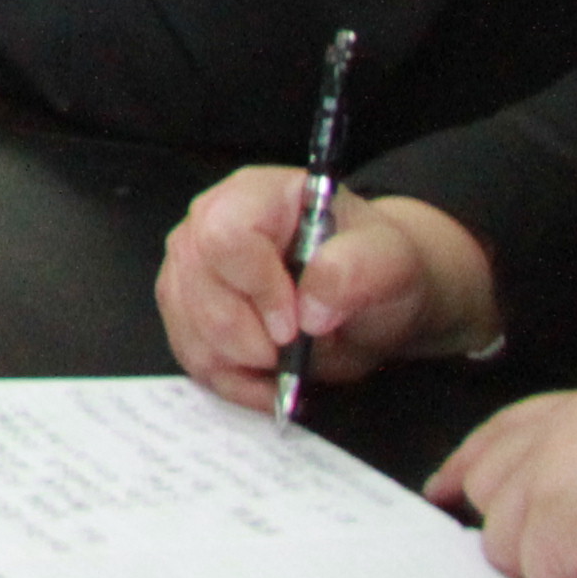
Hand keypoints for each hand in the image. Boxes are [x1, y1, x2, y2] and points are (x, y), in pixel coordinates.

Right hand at [162, 168, 489, 408]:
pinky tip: (272, 377)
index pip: (224, 236)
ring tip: (291, 361)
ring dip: (246, 364)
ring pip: (191, 330)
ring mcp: (189, 267)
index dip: (256, 288)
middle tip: (298, 348)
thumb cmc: (375, 266)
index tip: (296, 327)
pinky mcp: (185, 310)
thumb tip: (310, 312)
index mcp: (254, 195)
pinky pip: (193, 358)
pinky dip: (237, 382)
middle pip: (199, 290)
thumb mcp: (391, 260)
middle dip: (253, 339)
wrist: (369, 293)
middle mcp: (206, 222)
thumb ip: (357, 272)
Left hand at [438, 381, 576, 577]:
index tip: (446, 489)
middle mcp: (570, 426)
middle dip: (520, 535)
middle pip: (491, 485)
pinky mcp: (555, 521)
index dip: (475, 462)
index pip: (512, 429)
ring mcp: (555, 469)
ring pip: (507, 543)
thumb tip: (547, 511)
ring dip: (569, 577)